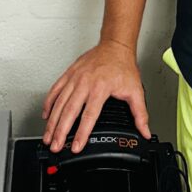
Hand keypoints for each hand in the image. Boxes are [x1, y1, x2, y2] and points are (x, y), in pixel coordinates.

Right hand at [41, 39, 150, 153]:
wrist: (115, 45)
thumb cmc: (123, 66)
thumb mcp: (135, 90)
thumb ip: (140, 113)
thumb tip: (144, 131)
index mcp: (100, 88)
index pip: (89, 115)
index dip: (81, 133)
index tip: (76, 146)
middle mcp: (85, 83)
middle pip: (69, 111)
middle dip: (60, 131)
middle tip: (55, 146)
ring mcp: (75, 77)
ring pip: (59, 102)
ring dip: (52, 121)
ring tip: (48, 136)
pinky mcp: (69, 73)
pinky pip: (55, 89)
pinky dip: (49, 102)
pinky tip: (46, 114)